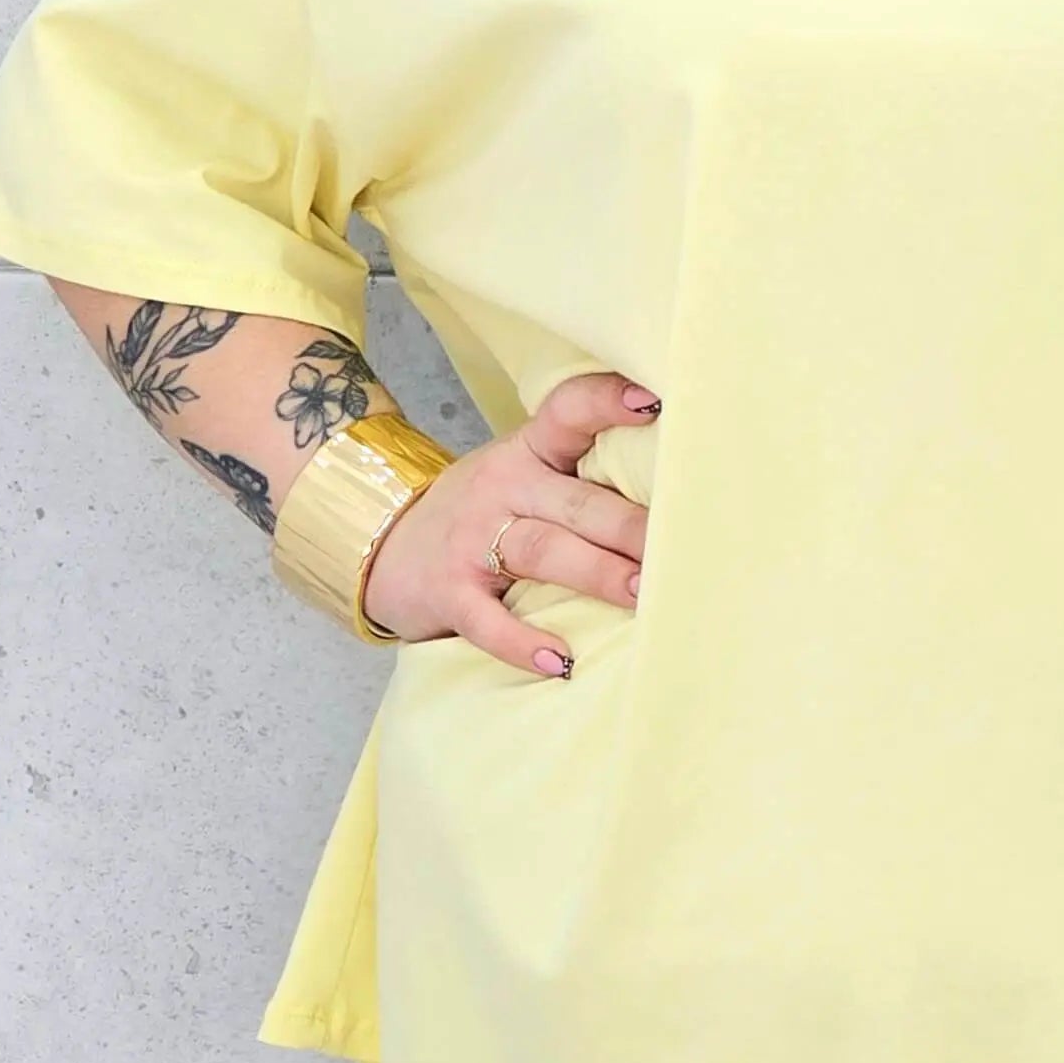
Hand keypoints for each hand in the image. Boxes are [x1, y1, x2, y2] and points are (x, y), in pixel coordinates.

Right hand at [359, 367, 659, 674]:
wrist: (381, 544)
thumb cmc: (481, 512)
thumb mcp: (521, 476)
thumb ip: (581, 480)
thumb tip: (682, 500)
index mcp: (528, 450)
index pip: (568, 411)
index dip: (608, 402)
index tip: (656, 403)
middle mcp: (503, 486)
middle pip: (576, 502)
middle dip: (629, 525)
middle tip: (680, 547)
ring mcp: (473, 539)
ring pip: (543, 550)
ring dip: (596, 572)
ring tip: (643, 593)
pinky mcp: (450, 592)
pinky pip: (488, 620)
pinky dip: (523, 641)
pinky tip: (562, 660)